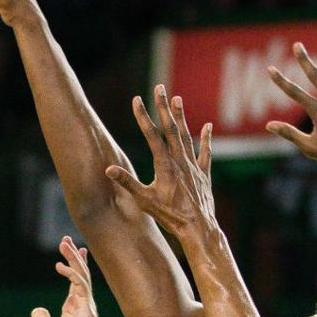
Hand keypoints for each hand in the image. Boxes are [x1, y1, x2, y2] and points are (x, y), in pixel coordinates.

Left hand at [31, 238, 104, 316]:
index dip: (73, 263)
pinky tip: (60, 265)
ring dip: (73, 257)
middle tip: (66, 239)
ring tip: (65, 243)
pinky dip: (70, 273)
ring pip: (81, 272)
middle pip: (79, 271)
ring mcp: (85, 300)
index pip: (75, 278)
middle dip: (73, 254)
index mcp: (73, 304)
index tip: (70, 249)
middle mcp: (81, 299)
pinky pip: (79, 283)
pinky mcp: (86, 304)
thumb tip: (37, 310)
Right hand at [106, 85, 214, 238]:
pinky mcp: (204, 175)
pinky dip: (206, 139)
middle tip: (159, 87)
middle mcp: (180, 161)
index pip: (151, 135)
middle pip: (170, 129)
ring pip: (187, 136)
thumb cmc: (169, 216)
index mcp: (164, 165)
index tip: (136, 99)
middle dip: (163, 107)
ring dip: (181, 117)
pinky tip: (208, 126)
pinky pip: (205, 153)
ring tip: (177, 99)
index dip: (143, 116)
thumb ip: (127, 182)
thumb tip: (109, 169)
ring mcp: (193, 166)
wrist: (198, 228)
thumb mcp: (144, 200)